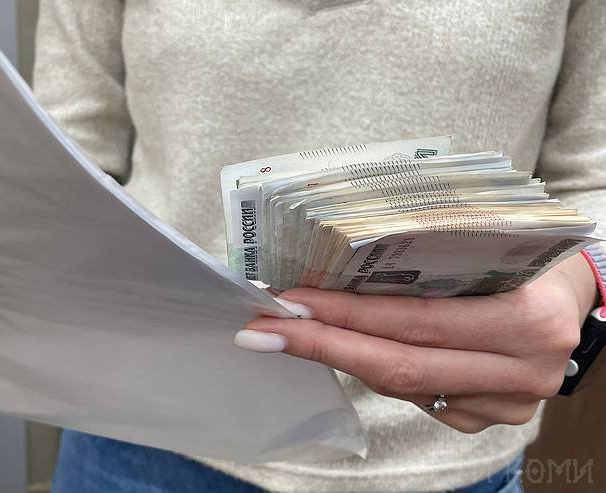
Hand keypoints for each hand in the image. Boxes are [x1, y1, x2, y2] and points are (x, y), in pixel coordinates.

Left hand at [236, 255, 598, 432]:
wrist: (580, 293)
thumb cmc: (527, 252)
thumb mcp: (491, 239)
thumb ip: (429, 251)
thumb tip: (337, 259)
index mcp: (526, 318)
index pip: (414, 322)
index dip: (344, 314)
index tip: (286, 302)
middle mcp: (523, 370)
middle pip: (399, 366)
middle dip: (322, 346)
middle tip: (263, 332)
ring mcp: (510, 402)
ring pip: (404, 387)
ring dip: (343, 358)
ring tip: (291, 334)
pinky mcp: (494, 418)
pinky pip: (420, 400)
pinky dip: (380, 372)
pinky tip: (353, 349)